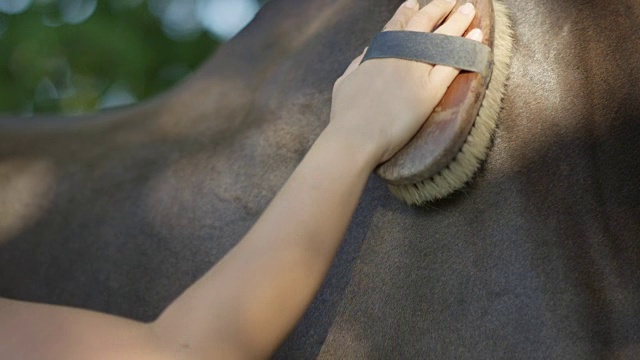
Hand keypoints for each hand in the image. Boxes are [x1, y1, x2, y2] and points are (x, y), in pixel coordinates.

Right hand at [328, 0, 483, 164]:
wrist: (355, 137)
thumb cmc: (345, 115)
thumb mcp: (345, 82)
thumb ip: (357, 65)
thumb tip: (365, 54)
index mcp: (377, 53)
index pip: (396, 26)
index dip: (406, 13)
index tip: (415, 3)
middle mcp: (399, 56)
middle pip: (423, 25)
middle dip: (438, 8)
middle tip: (451, 0)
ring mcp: (415, 71)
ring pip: (441, 40)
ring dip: (458, 21)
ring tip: (469, 9)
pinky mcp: (429, 91)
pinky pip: (452, 64)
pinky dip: (466, 49)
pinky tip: (476, 36)